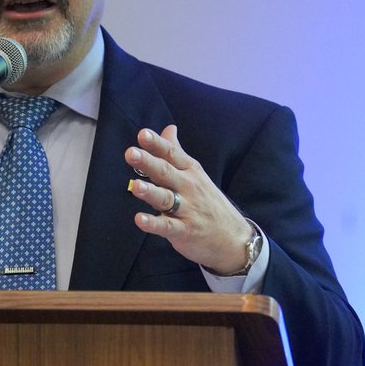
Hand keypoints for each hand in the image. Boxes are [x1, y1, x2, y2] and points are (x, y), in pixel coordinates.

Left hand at [125, 125, 251, 273]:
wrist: (233, 237)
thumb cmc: (208, 201)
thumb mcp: (195, 173)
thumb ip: (176, 152)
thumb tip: (168, 128)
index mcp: (189, 171)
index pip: (171, 153)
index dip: (157, 144)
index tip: (143, 134)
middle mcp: (188, 187)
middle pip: (165, 172)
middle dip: (148, 162)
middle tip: (131, 153)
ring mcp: (187, 209)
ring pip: (166, 198)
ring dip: (150, 192)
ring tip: (135, 185)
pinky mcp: (184, 231)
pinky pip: (167, 227)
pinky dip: (153, 224)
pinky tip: (140, 219)